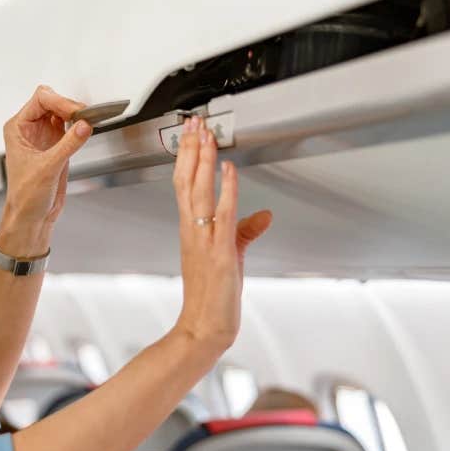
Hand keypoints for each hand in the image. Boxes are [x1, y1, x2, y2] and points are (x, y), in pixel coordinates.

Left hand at [0, 86, 91, 253]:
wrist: (31, 217)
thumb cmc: (25, 196)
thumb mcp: (47, 168)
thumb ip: (67, 144)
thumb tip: (84, 125)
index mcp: (18, 128)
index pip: (40, 100)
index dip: (60, 101)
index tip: (76, 112)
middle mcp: (29, 129)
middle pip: (52, 101)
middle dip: (69, 105)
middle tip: (86, 116)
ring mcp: (44, 136)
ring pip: (62, 112)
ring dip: (76, 114)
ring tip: (90, 121)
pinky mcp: (57, 145)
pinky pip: (71, 126)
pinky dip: (80, 125)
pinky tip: (87, 129)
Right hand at [171, 115, 271, 349]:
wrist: (203, 327)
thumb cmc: (212, 297)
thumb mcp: (232, 256)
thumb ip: (247, 231)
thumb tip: (265, 215)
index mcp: (191, 230)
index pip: (184, 185)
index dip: (187, 157)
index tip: (192, 134)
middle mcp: (192, 230)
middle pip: (186, 181)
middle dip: (191, 149)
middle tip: (194, 122)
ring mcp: (203, 240)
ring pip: (198, 191)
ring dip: (203, 161)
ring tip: (206, 135)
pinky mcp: (218, 252)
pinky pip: (222, 214)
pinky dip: (226, 190)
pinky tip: (229, 171)